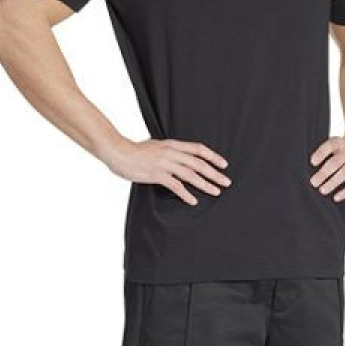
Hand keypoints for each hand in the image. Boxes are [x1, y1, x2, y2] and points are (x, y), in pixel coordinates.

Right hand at [106, 137, 231, 205]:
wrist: (117, 152)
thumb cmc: (134, 150)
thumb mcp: (155, 145)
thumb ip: (168, 151)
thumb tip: (179, 157)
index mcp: (172, 144)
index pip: (198, 149)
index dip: (213, 156)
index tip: (224, 164)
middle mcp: (171, 152)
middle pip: (198, 163)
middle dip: (214, 173)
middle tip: (226, 182)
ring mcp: (164, 163)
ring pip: (190, 174)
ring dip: (205, 184)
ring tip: (216, 191)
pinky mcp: (156, 174)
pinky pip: (175, 186)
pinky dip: (186, 194)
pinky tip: (193, 201)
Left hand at [309, 134, 344, 201]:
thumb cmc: (341, 150)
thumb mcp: (334, 146)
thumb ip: (323, 155)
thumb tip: (306, 172)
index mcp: (339, 143)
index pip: (330, 146)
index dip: (321, 153)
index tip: (312, 162)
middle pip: (336, 161)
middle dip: (324, 173)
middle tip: (313, 182)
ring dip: (332, 183)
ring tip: (322, 190)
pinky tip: (336, 197)